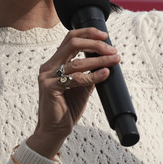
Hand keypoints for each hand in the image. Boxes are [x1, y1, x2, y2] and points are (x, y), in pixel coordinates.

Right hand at [27, 27, 119, 158]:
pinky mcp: (50, 88)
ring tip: (114, 60)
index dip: (87, 33)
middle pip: (72, 43)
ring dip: (99, 60)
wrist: (54, 130)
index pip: (70, 39)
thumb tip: (106, 61)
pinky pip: (76, 79)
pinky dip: (93, 76)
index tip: (105, 35)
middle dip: (94, 43)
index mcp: (55, 63)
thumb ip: (89, 73)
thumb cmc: (67, 108)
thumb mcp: (81, 87)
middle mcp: (49, 66)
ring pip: (77, 62)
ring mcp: (47, 76)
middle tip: (112, 49)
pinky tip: (104, 74)